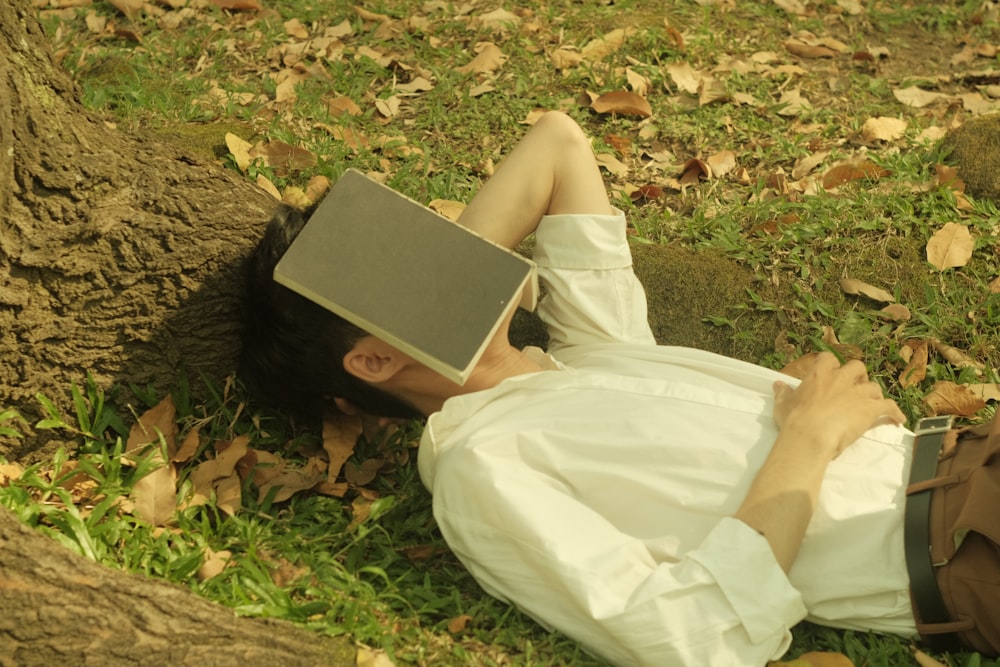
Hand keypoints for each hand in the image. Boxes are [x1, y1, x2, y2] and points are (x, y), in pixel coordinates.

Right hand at [772, 352, 905, 457]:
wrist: (810, 436)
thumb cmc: (794, 420)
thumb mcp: (783, 405)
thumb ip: (783, 393)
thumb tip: (778, 385)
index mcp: (819, 374)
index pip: (828, 359)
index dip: (832, 366)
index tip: (831, 374)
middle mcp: (841, 378)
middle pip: (857, 367)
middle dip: (858, 376)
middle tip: (854, 388)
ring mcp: (858, 393)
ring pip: (874, 387)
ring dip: (874, 395)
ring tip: (872, 406)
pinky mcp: (871, 408)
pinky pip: (889, 407)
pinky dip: (894, 413)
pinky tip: (897, 420)